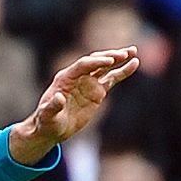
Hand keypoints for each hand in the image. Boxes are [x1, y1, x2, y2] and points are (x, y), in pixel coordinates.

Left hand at [9, 47, 139, 163]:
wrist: (52, 128)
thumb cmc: (47, 122)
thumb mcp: (47, 116)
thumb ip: (52, 107)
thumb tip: (59, 98)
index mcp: (65, 78)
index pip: (83, 65)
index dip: (96, 62)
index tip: (109, 62)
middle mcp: (78, 76)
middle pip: (95, 61)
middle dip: (109, 57)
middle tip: (123, 54)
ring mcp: (88, 82)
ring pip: (105, 67)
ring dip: (118, 59)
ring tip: (132, 52)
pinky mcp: (97, 91)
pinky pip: (112, 78)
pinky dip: (122, 71)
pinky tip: (134, 63)